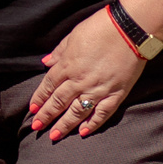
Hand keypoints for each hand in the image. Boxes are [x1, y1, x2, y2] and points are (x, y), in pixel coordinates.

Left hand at [30, 11, 144, 142]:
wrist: (130, 28)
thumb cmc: (101, 27)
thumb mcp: (73, 35)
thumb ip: (59, 51)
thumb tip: (46, 62)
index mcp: (68, 65)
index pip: (48, 86)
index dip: (39, 99)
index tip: (32, 110)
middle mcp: (79, 80)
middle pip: (59, 102)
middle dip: (46, 116)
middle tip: (37, 127)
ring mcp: (98, 89)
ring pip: (77, 112)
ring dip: (64, 125)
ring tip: (54, 136)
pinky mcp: (116, 93)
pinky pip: (102, 113)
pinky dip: (93, 124)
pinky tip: (83, 132)